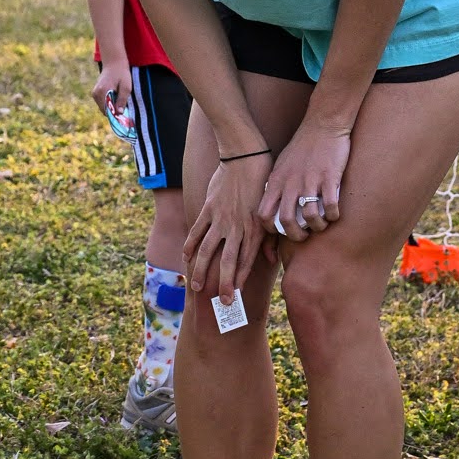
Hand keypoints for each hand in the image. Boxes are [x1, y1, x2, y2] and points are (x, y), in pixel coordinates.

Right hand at [93, 59, 133, 121]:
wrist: (114, 63)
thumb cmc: (122, 74)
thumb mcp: (126, 87)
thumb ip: (122, 100)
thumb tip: (119, 113)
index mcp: (103, 92)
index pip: (107, 110)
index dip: (115, 115)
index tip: (123, 114)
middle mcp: (96, 94)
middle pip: (104, 110)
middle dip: (113, 111)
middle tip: (123, 105)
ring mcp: (94, 93)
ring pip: (103, 107)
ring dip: (111, 106)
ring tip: (119, 97)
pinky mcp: (95, 93)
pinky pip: (102, 103)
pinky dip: (108, 103)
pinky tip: (115, 95)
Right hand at [183, 152, 271, 302]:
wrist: (246, 156)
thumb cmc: (263, 183)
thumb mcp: (271, 210)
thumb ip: (269, 236)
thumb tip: (270, 258)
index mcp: (254, 229)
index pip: (246, 260)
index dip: (239, 280)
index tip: (235, 296)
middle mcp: (237, 227)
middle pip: (227, 261)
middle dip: (223, 284)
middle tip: (220, 302)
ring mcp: (220, 218)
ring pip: (208, 250)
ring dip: (202, 270)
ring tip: (197, 287)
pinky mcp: (208, 208)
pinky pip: (197, 230)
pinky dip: (190, 245)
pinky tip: (186, 258)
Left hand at [258, 125, 349, 242]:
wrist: (322, 125)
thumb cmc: (302, 148)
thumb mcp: (281, 166)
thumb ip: (277, 186)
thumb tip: (275, 207)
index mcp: (276, 181)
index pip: (263, 214)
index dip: (270, 230)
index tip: (281, 232)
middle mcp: (290, 183)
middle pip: (286, 221)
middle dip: (296, 235)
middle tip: (305, 236)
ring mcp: (309, 180)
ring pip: (310, 216)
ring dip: (318, 226)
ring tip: (322, 224)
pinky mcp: (329, 177)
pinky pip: (330, 205)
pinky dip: (333, 215)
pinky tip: (335, 214)